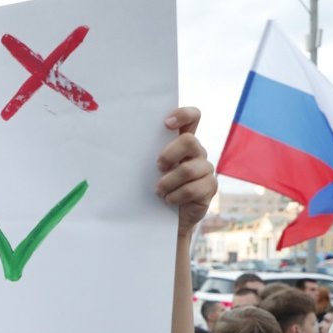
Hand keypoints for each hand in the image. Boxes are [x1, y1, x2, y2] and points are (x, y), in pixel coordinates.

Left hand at [156, 107, 215, 237]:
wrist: (164, 218)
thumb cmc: (154, 188)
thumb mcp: (149, 169)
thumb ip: (148, 154)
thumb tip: (123, 143)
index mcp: (182, 142)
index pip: (193, 117)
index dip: (183, 115)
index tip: (166, 123)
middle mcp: (197, 152)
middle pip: (189, 141)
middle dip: (169, 154)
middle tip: (158, 167)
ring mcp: (206, 169)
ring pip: (188, 169)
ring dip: (168, 182)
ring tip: (158, 191)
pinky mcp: (210, 187)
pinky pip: (193, 189)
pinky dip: (175, 196)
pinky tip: (169, 200)